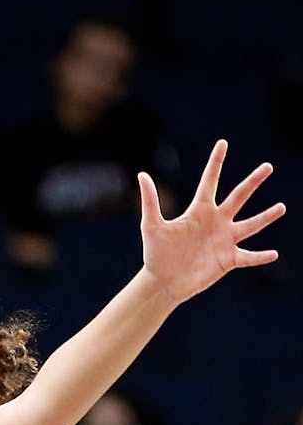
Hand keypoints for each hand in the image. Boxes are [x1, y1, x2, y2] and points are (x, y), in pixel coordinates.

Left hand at [139, 140, 285, 303]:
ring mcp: (224, 240)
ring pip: (251, 225)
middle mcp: (215, 221)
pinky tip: (273, 254)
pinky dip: (261, 256)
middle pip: (238, 197)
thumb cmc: (155, 253)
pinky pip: (249, 256)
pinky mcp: (228, 260)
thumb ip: (150, 201)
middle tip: (268, 166)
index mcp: (198, 211)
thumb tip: (142, 174)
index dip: (216, 162)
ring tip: (281, 207)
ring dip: (266, 217)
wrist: (163, 281)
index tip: (223, 143)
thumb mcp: (151, 225)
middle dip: (252, 182)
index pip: (210, 181)